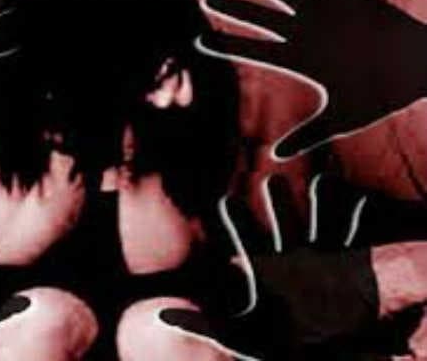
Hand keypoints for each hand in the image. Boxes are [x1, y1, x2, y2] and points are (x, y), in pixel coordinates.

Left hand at [156, 174, 373, 358]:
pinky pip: (356, 240)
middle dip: (279, 203)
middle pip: (283, 224)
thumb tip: (160, 316)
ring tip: (322, 181)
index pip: (248, 241)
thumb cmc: (278, 344)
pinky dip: (359, 222)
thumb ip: (202, 326)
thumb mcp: (238, 338)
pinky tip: (361, 201)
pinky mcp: (350, 267)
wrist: (321, 349)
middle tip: (271, 179)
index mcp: (266, 270)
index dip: (239, 222)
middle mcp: (293, 258)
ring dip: (321, 205)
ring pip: (320, 225)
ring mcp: (323, 260)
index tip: (227, 199)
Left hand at [199, 0, 426, 158]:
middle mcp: (302, 37)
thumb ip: (308, 136)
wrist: (414, 71)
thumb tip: (276, 157)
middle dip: (234, 10)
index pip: (254, 52)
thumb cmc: (379, 97)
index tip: (198, 40)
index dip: (227, 45)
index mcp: (298, 62)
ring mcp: (321, 17)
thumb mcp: (341, 120)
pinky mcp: (343, 0)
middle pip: (260, 20)